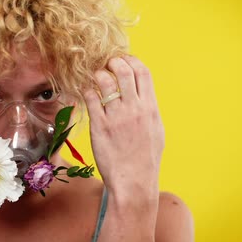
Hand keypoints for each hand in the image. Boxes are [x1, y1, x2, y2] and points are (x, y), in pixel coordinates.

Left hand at [83, 55, 164, 200]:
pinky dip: (87, 91)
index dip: (132, 60)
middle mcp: (134, 109)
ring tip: (95, 78)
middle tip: (106, 64)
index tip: (123, 59)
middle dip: (113, 62)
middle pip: (123, 71)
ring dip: (98, 74)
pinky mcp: (99, 126)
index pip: (143, 73)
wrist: (133, 181)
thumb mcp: (155, 130)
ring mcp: (116, 117)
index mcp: (150, 108)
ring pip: (104, 81)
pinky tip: (86, 92)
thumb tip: (142, 94)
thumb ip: (148, 109)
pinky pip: (90, 99)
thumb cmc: (145, 159)